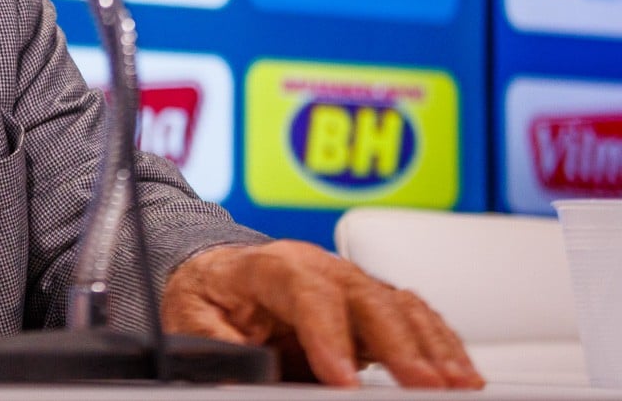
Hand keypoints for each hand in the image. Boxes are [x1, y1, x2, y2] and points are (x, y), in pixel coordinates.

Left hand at [161, 240, 483, 388]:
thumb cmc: (207, 292)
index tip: (341, 378)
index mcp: (272, 265)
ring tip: (456, 385)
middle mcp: (321, 268)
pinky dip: (440, 345)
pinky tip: (460, 373)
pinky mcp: (371, 308)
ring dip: (432, 346)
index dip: (328, 334)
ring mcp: (351, 285)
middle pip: (367, 297)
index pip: (307, 292)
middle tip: (423, 386)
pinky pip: (415, 320)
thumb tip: (239, 376)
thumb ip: (213, 345)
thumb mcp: (191, 317)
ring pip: (400, 306)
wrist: (216, 270)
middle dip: (398, 344)